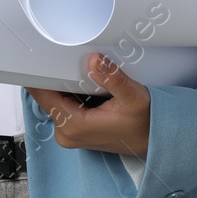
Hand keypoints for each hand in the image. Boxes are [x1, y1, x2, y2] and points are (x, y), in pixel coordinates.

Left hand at [25, 52, 151, 159]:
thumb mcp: (133, 98)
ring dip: (66, 85)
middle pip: (46, 94)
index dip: (38, 73)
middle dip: (57, 76)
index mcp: (73, 125)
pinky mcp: (75, 129)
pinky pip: (64, 104)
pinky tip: (89, 88)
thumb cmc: (146, 124)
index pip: (40, 94)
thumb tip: (94, 61)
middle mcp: (66, 132)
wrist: (157, 141)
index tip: (39, 56)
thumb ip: (112, 78)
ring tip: (86, 76)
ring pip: (55, 97)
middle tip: (73, 62)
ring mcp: (69, 132)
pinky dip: (73, 93)